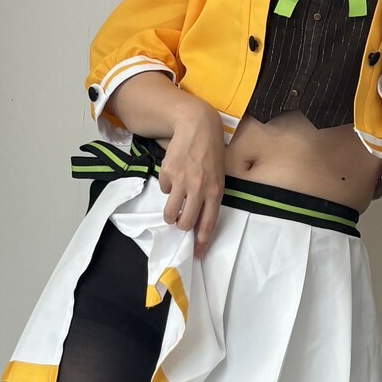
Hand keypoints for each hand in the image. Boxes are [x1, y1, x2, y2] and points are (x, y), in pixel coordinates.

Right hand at [153, 94, 223, 255]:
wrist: (197, 127)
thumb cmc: (211, 154)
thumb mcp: (218, 176)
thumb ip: (210, 197)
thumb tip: (198, 219)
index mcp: (215, 191)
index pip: (208, 223)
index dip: (202, 241)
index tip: (197, 253)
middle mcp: (199, 188)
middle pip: (185, 222)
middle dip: (181, 226)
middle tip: (180, 220)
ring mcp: (182, 181)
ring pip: (170, 212)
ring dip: (170, 214)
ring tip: (173, 207)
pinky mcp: (167, 172)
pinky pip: (163, 189)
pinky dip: (167, 186)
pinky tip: (174, 174)